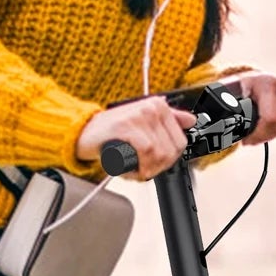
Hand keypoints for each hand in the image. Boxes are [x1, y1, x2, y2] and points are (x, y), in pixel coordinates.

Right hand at [76, 97, 197, 181]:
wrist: (85, 132)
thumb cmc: (113, 131)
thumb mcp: (143, 123)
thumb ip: (168, 119)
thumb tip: (191, 120)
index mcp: (159, 105)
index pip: (180, 141)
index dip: (170, 160)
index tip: (157, 165)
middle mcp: (152, 107)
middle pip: (171, 150)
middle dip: (159, 167)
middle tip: (145, 170)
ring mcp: (140, 115)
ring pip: (160, 153)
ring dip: (149, 169)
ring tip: (136, 170)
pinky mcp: (128, 126)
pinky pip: (147, 151)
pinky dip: (140, 166)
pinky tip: (132, 169)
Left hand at [229, 73, 275, 145]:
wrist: (259, 75)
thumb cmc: (244, 84)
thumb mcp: (234, 91)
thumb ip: (228, 103)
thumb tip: (219, 118)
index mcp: (267, 84)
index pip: (270, 118)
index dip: (259, 133)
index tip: (246, 140)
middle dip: (262, 137)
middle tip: (249, 141)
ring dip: (269, 136)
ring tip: (256, 139)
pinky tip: (267, 134)